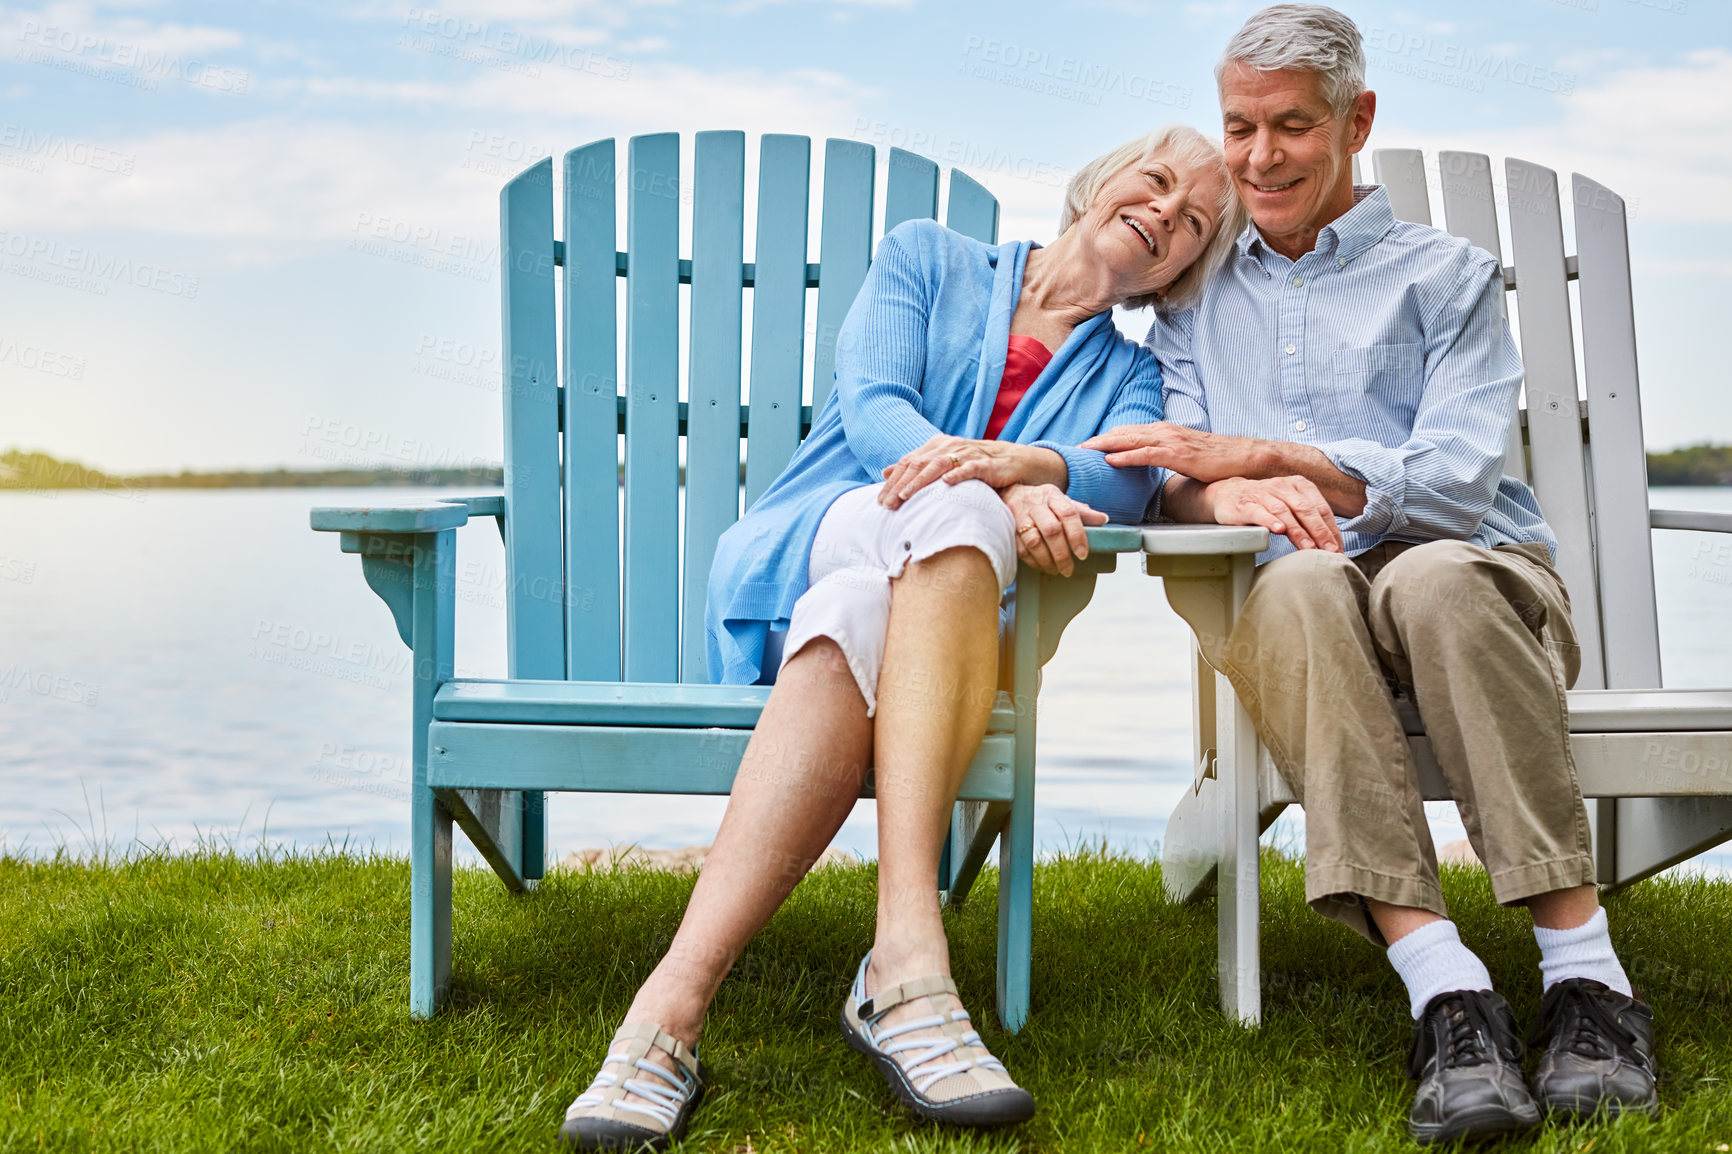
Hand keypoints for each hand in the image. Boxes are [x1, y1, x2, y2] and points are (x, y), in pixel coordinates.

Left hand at [879, 436, 1064, 509]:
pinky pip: (968, 469)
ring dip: (920, 482)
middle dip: (900, 486)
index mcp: (935, 446)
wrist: (1009, 460)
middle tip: (887, 505)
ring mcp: (965, 454)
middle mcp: (947, 447)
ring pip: (937, 466)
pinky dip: (956, 474)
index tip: (880, 501)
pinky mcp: (983, 464)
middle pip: (918, 465)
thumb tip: (885, 471)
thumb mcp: (940, 463)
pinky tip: (945, 483)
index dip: (893, 482)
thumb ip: (915, 466)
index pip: (908, 463)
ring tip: (906, 496)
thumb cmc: (972, 465)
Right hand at [1000, 483, 1106, 576]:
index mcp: (1052, 495)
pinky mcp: (1007, 528)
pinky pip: (1020, 549)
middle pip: (1052, 530)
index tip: (1083, 554)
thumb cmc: (1040, 501)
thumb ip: (1080, 511)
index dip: (1077, 535)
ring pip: (1034, 541)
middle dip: (1062, 553)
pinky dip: (1032, 561)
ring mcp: (1019, 516)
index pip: (1069, 514)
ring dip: (1046, 560)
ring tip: (1055, 570)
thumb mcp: (1060, 500)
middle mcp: (1035, 504)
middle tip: (1069, 569)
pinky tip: (1041, 566)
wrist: (1007, 492)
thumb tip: (1103, 519)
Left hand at [1081, 422, 1266, 483]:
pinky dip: (1126, 456)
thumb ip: (1163, 455)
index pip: (1127, 432)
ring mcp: (1171, 441)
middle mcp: (1164, 431)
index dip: (1104, 438)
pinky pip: (1147, 455)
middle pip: (1122, 433)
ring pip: (1130, 440)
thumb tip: (1147, 463)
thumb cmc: (1215, 458)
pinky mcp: (1179, 455)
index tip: (1085, 445)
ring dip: (1104, 445)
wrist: (1243, 456)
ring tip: (1084, 451)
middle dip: (1097, 440)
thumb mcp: (1183, 454)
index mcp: (1163, 431)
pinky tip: (1111, 460)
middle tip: (1074, 448)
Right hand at [1200, 475, 1342, 551]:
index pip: (1320, 508)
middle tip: (1329, 550)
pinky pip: (1259, 512)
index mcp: (1299, 485)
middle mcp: (1282, 487)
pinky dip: (1270, 521)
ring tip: (1309, 547)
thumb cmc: (1264, 502)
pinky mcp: (1245, 505)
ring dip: (1298, 531)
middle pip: (1305, 509)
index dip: (1331, 529)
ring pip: (1284, 512)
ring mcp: (1263, 494)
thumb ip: (1309, 518)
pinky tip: (1278, 531)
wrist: (1228, 493)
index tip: (1338, 548)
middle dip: (1320, 531)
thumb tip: (1332, 543)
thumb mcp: (1290, 504)